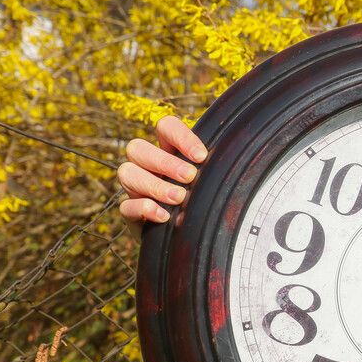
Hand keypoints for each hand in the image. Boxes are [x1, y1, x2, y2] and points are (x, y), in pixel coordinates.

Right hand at [118, 116, 206, 237]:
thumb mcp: (211, 181)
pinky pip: (125, 205)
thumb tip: (236, 161)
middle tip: (189, 177)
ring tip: (178, 198)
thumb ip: (215, 167)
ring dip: (154, 184)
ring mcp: (136, 188)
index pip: (165, 127)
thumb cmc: (205, 200)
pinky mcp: (132, 213)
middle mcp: (147, 165)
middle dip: (164, 162)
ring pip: (127, 173)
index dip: (180, 136)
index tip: (201, 156)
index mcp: (168, 150)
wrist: (192, 234)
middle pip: (137, 147)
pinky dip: (144, 208)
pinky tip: (165, 216)